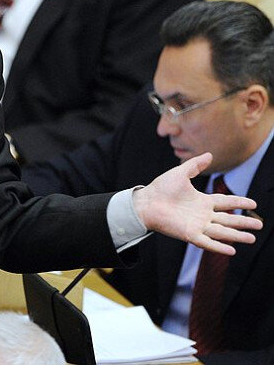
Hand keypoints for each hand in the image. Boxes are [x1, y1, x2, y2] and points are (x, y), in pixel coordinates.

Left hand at [133, 153, 262, 254]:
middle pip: (227, 219)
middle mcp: (202, 214)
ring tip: (252, 238)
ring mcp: (196, 225)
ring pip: (221, 231)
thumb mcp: (180, 173)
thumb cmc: (160, 188)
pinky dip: (219, 247)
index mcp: (202, 201)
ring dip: (236, 235)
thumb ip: (195, 165)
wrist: (145, 202)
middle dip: (243, 222)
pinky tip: (232, 250)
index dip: (239, 202)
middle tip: (259, 225)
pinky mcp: (188, 234)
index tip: (253, 204)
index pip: (225, 202)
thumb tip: (210, 155)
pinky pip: (207, 242)